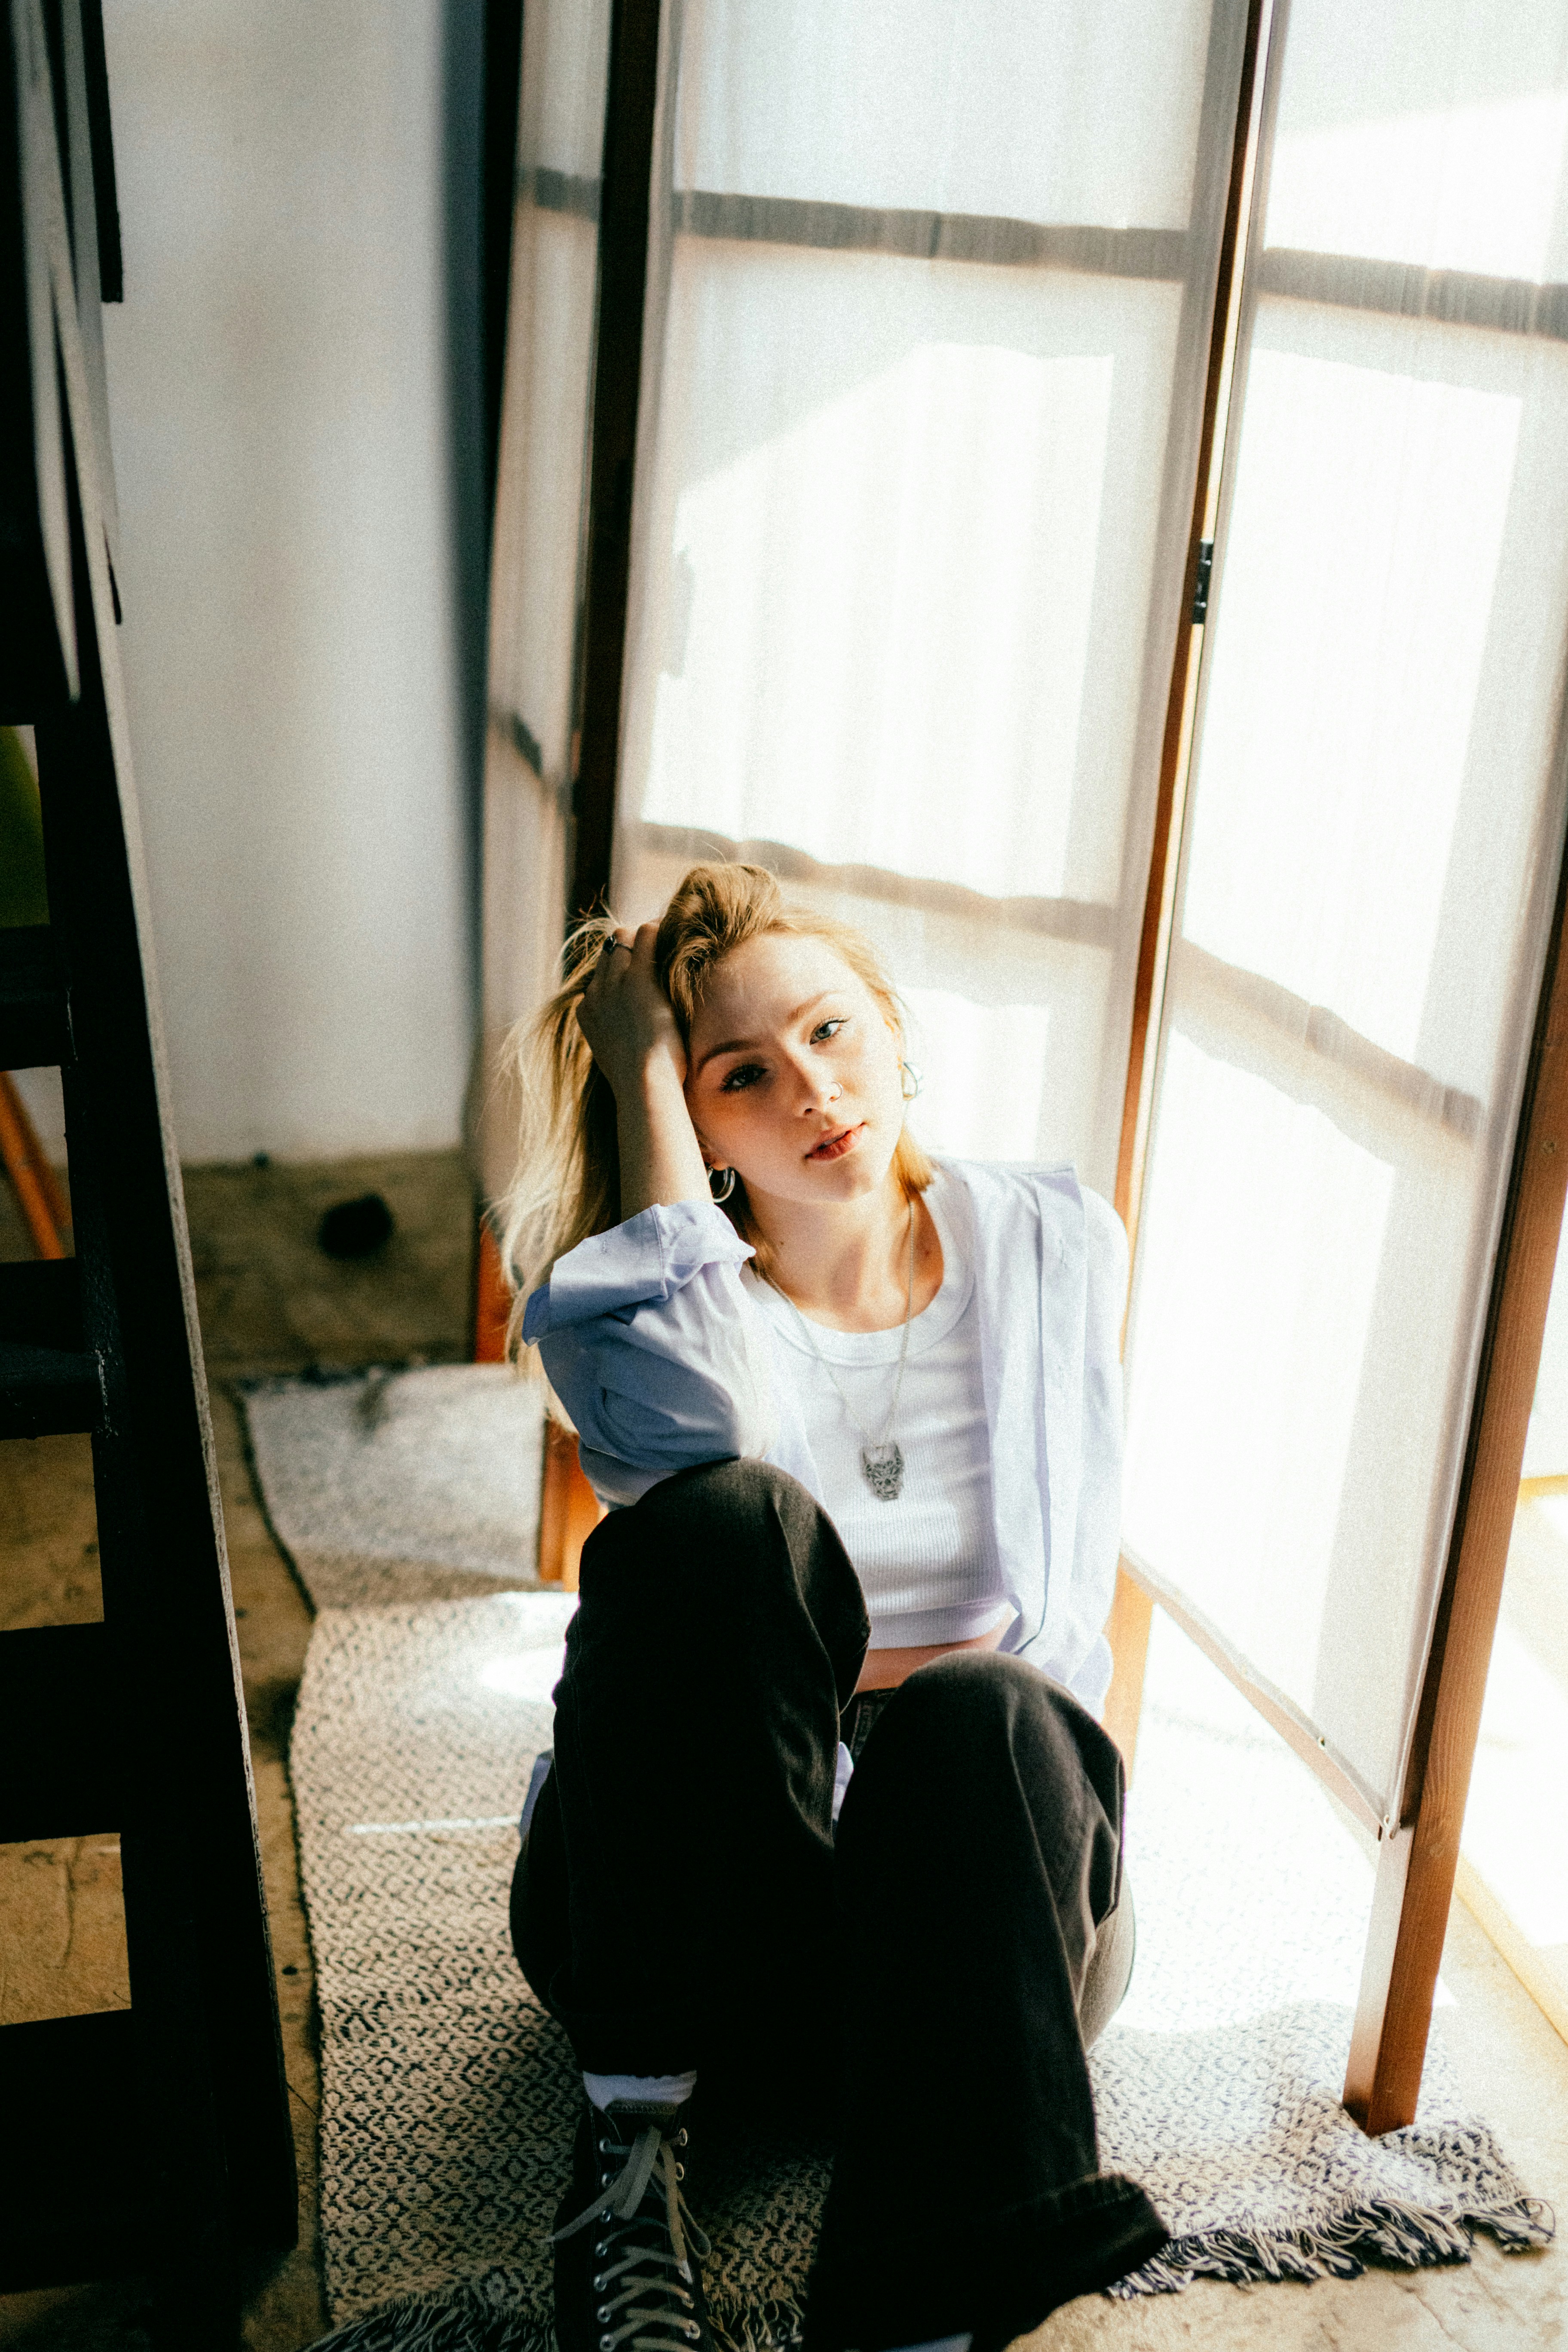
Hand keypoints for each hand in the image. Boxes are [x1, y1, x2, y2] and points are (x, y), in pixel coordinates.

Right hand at [575, 923, 686, 1100]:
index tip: (641, 974)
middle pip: (610, 951)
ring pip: (623, 937)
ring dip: (644, 938)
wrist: (642, 1085)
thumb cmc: (641, 1082)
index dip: (622, 970)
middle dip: (631, 949)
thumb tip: (632, 1038)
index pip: (601, 975)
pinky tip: (677, 936)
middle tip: (657, 955)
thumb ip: (620, 1040)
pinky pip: (646, 934)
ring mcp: (615, 981)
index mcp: (588, 1012)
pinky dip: (660, 931)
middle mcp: (596, 991)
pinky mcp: (638, 977)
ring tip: (668, 944)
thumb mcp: (621, 1059)